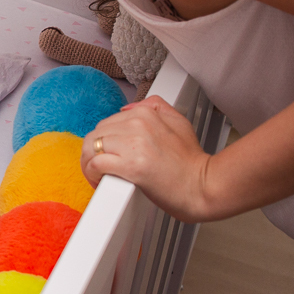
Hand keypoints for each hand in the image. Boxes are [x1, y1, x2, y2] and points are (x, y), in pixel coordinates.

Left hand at [81, 95, 212, 222]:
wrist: (204, 186)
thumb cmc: (191, 162)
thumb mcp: (178, 122)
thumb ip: (155, 107)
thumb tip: (127, 107)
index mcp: (146, 113)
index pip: (107, 122)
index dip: (103, 141)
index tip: (108, 154)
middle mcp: (138, 124)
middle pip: (95, 134)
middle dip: (93, 152)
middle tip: (99, 168)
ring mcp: (134, 145)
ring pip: (91, 147)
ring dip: (89, 163)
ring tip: (97, 175)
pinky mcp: (131, 165)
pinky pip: (95, 163)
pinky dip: (92, 173)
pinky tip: (99, 180)